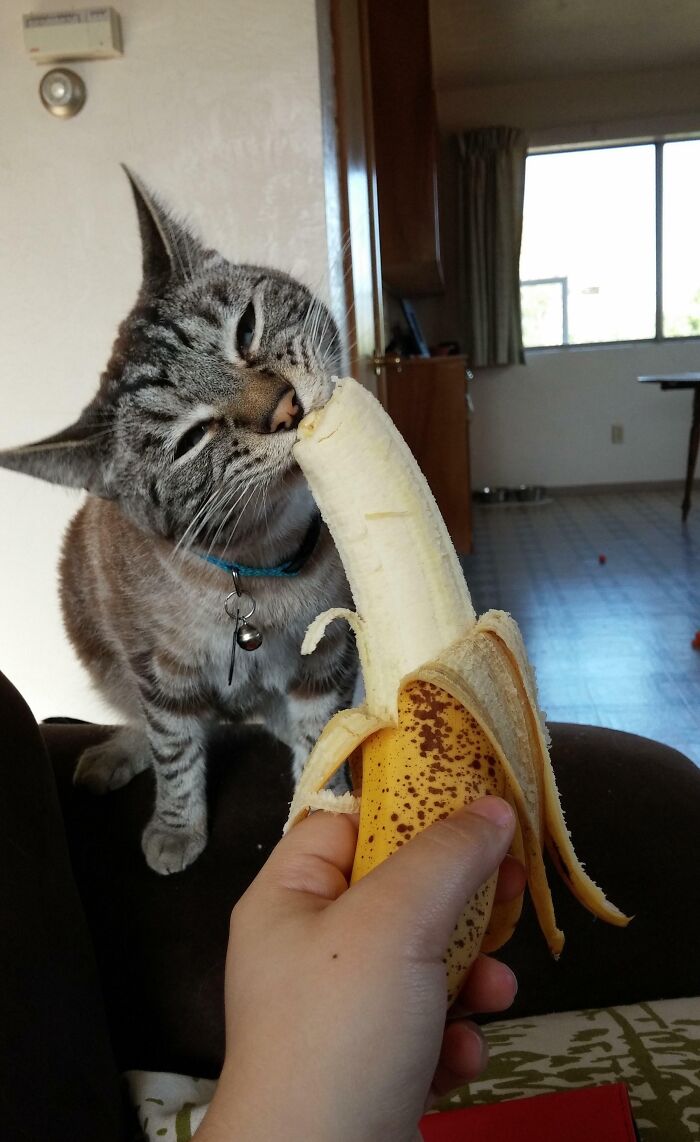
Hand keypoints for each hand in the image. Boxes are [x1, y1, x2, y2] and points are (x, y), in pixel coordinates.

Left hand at [195, 797, 522, 1141]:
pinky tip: (461, 1054)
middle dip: (459, 899)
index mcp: (288, 899)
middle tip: (509, 888)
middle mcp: (310, 950)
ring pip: (422, 963)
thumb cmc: (342, 1030)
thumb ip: (446, 856)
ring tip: (493, 992)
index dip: (403, 810)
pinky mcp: (373, 1067)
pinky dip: (452, 1036)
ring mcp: (341, 1013)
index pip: (343, 825)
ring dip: (469, 974)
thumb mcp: (394, 922)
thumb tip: (491, 807)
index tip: (469, 806)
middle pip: (397, 892)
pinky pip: (426, 1028)